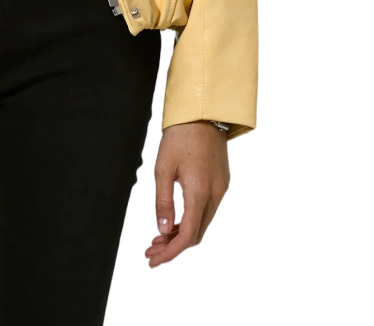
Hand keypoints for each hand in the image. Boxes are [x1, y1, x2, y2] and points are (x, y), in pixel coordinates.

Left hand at [145, 121, 230, 269]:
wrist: (203, 112)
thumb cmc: (180, 136)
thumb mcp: (163, 168)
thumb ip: (163, 201)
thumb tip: (163, 230)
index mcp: (200, 194)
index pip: (187, 236)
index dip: (170, 253)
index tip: (153, 260)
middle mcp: (215, 196)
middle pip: (197, 236)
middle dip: (173, 248)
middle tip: (151, 252)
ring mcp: (222, 190)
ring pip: (203, 225)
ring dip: (182, 235)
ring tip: (159, 239)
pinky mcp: (222, 184)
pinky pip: (207, 212)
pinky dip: (191, 222)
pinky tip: (175, 221)